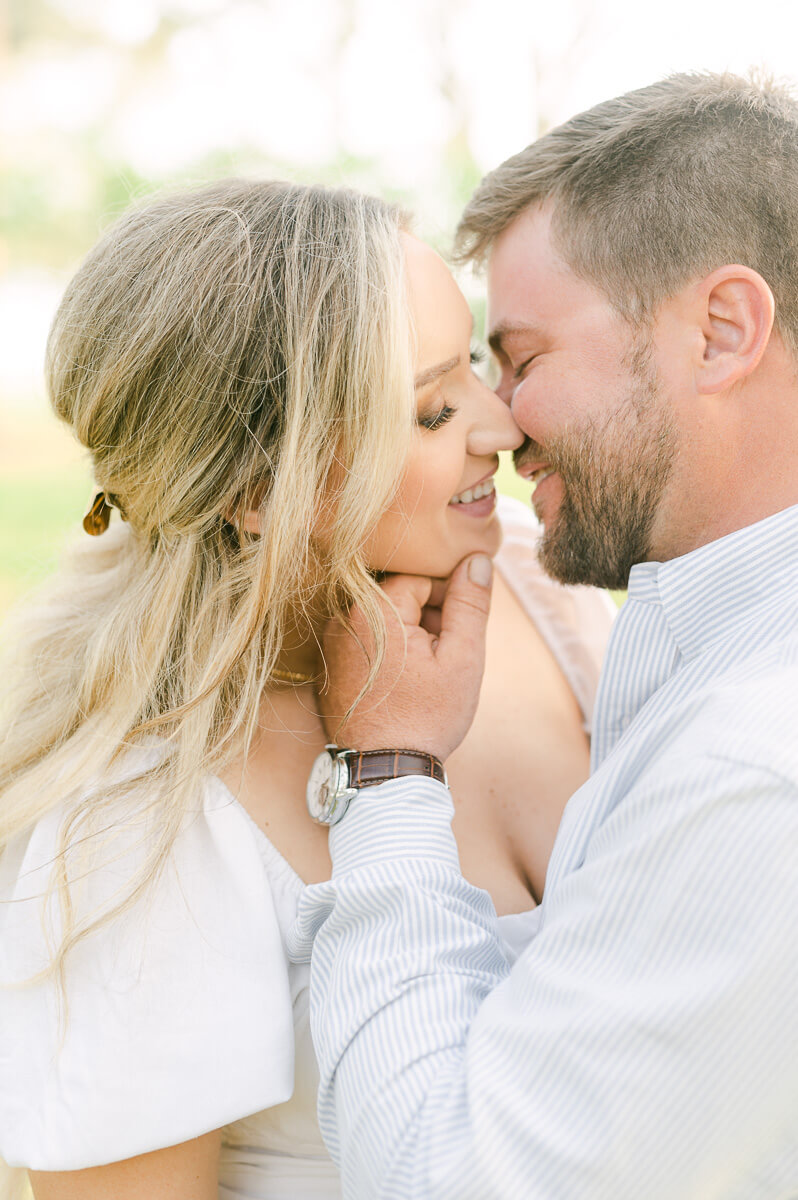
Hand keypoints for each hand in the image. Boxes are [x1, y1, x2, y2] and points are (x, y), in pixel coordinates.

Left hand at [319, 554, 492, 761]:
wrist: (385, 771)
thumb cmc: (426, 717)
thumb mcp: (463, 658)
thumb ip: (470, 603)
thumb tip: (475, 559)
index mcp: (374, 609)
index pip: (420, 577)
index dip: (448, 600)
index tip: (459, 631)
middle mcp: (342, 619)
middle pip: (397, 595)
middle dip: (427, 616)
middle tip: (445, 654)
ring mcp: (330, 644)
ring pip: (382, 618)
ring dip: (408, 633)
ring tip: (425, 671)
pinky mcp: (327, 665)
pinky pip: (364, 640)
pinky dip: (386, 650)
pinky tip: (402, 681)